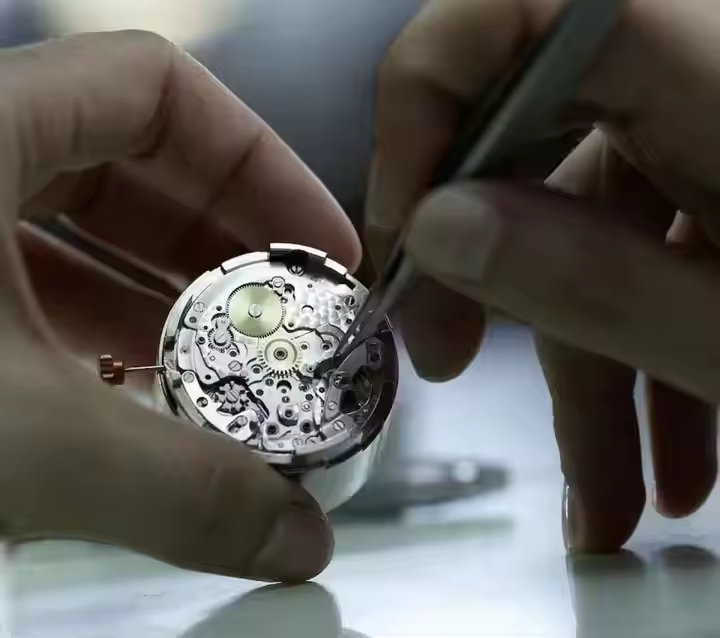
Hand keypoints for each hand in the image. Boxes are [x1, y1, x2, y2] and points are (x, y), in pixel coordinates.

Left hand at [0, 31, 360, 580]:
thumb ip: (176, 491)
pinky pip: (38, 289)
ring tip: (236, 366)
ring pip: (88, 233)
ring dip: (172, 299)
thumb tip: (300, 541)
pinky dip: (103, 336)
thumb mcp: (16, 443)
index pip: (160, 91)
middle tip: (294, 320)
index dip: (260, 161)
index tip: (319, 245)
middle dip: (230, 245)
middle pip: (138, 165)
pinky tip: (140, 396)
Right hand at [369, 0, 719, 551]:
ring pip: (594, 217)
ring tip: (608, 493)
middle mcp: (709, 66)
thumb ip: (586, 278)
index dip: (423, 113)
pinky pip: (654, 241)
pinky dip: (644, 347)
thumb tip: (435, 231)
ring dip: (586, 359)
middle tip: (448, 363)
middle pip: (529, 133)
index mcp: (719, 68)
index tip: (411, 236)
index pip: (503, 12)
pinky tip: (670, 458)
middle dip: (480, 265)